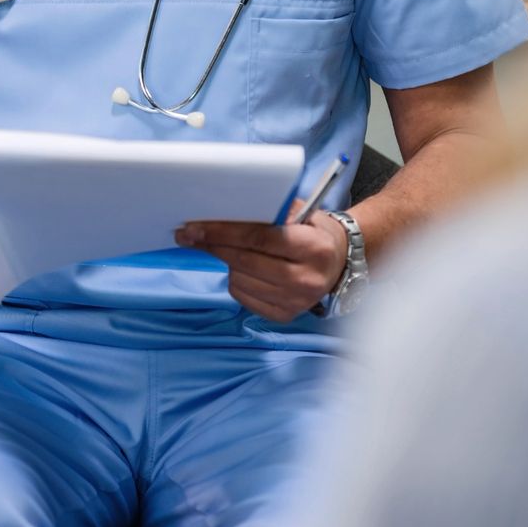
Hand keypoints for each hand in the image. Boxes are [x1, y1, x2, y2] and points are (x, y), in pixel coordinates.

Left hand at [175, 202, 347, 322]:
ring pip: (240, 280)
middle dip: (213, 246)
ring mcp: (295, 302)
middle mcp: (306, 279)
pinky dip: (236, 280)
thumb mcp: (303, 214)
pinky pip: (243, 297)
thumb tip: (227, 210)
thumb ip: (271, 211)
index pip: (259, 239)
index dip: (223, 233)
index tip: (195, 228)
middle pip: (245, 261)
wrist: (338, 265)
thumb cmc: (315, 233)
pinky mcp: (284, 316)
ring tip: (232, 251)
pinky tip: (244, 270)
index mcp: (313, 248)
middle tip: (188, 235)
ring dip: (227, 263)